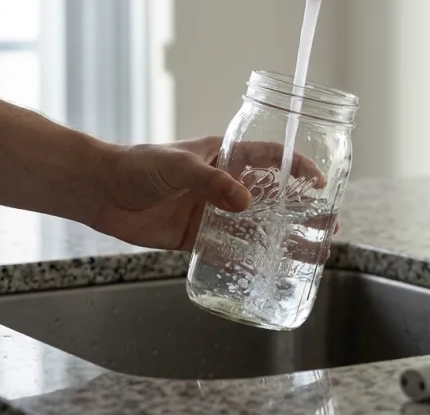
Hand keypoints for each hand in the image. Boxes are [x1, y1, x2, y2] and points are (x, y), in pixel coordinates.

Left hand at [90, 137, 336, 255]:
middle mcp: (224, 184)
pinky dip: (248, 262)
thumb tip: (245, 203)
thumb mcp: (178, 165)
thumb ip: (211, 182)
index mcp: (225, 157)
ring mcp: (212, 212)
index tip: (320, 183)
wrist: (100, 191)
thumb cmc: (138, 165)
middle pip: (273, 198)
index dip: (298, 167)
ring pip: (257, 227)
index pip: (271, 158)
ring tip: (312, 252)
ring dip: (283, 239)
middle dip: (302, 211)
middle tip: (328, 225)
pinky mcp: (197, 237)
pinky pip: (229, 251)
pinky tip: (268, 272)